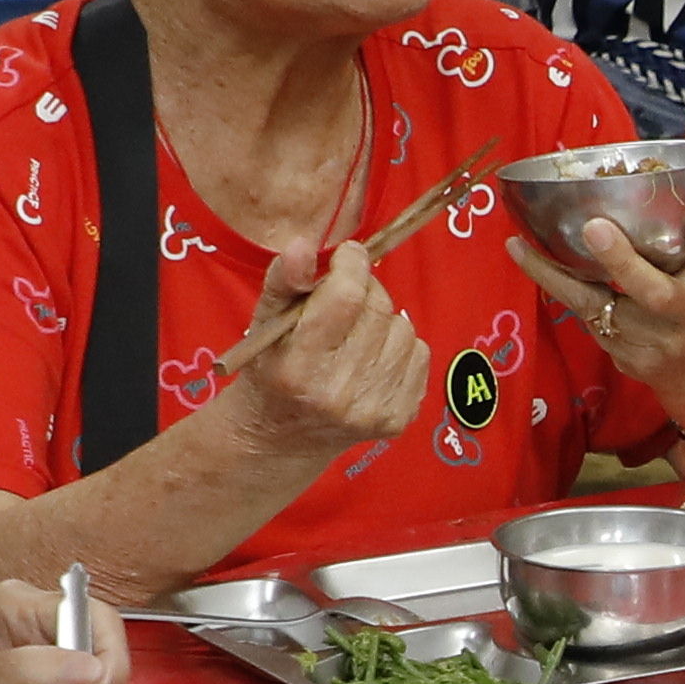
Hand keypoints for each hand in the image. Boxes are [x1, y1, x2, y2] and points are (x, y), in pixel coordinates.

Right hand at [211, 242, 427, 467]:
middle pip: (378, 307)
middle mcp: (337, 393)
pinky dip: (399, 347)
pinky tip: (372, 359)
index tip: (347, 256)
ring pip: (404, 328)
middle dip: (364, 289)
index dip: (351, 264)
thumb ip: (283, 281)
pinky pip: (421, 354)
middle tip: (345, 299)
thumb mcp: (264, 325)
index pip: (346, 296)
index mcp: (298, 367)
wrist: (283, 438)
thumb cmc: (273, 371)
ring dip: (382, 321)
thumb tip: (303, 245)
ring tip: (355, 336)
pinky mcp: (398, 419)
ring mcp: (372, 410)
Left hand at [511, 201, 684, 417]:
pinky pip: (583, 312)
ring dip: (564, 276)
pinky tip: (520, 250)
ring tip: (525, 242)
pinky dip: (551, 280)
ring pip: (607, 308)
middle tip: (597, 228)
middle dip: (627, 263)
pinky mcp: (623, 354)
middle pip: (661, 296)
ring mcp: (654, 341)